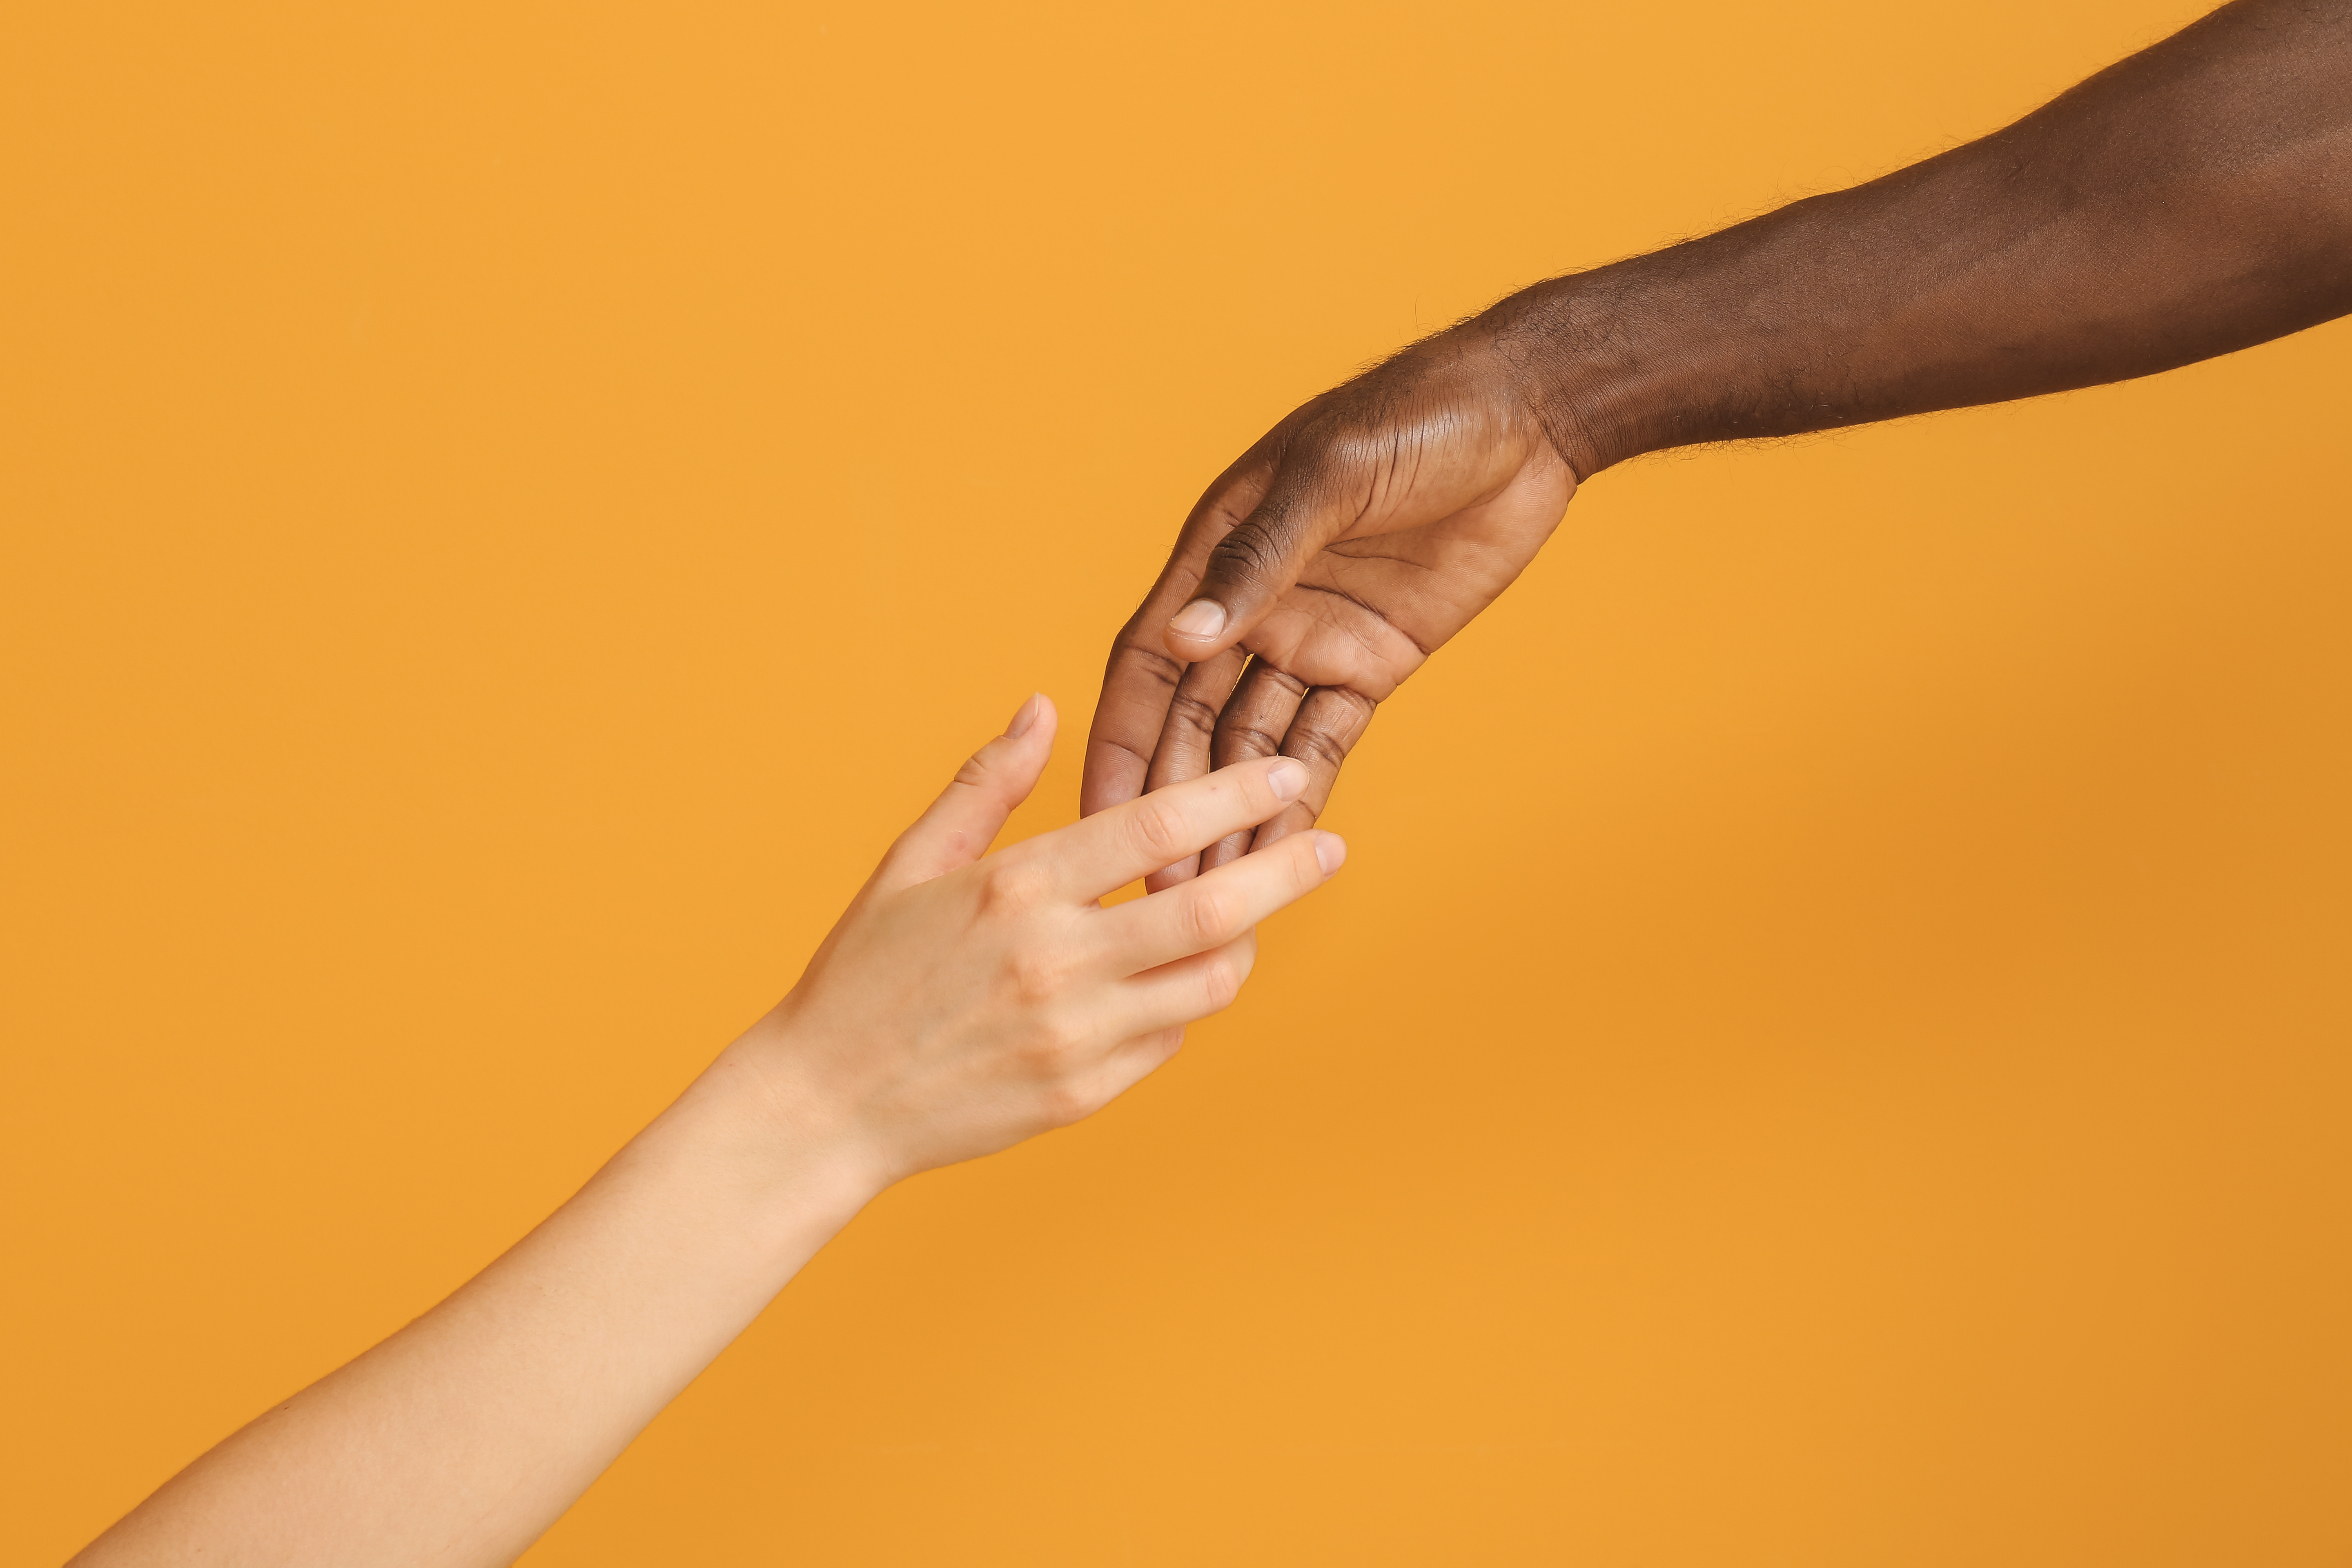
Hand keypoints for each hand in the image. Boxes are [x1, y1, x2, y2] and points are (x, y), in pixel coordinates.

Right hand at [750, 693, 1346, 1187]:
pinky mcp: (1082, 1094)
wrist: (824, 1105)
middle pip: (1212, 911)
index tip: (1286, 774)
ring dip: (1239, 945)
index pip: (1156, 827)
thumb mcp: (910, 862)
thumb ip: (985, 782)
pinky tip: (1165, 983)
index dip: (1234, 795)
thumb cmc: (864, 974)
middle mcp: (1055, 961)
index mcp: (1015, 887)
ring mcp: (1075, 1035)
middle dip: (1287, 871)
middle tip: (1331, 845)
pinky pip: (1169, 1042)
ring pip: (1208, 984)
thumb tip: (1042, 707)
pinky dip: (1182, 1006)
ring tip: (1241, 917)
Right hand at [1082, 326, 1575, 887]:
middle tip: (1157, 888)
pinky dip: (1301, 798)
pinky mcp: (1371, 663)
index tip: (1097, 816)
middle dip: (1174, 805)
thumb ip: (1257, 558)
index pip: (1146, 664)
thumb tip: (1184, 637)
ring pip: (1254, 745)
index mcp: (1217, 555)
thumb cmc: (1418, 416)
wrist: (1528, 418)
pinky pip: (1323, 742)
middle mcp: (1253, 606)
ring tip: (1213, 894)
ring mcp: (1311, 638)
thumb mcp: (1331, 475)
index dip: (1120, 742)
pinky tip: (1278, 855)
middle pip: (1193, 721)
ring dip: (1232, 816)